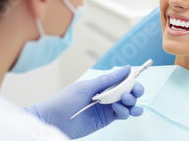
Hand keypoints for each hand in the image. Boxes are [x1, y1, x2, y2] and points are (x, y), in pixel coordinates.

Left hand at [25, 65, 144, 138]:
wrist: (52, 120)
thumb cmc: (65, 100)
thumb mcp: (87, 86)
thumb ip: (108, 80)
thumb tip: (127, 68)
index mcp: (101, 84)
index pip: (121, 80)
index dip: (131, 80)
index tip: (136, 80)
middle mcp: (106, 95)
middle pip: (127, 92)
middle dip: (134, 91)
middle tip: (134, 92)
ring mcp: (106, 108)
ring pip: (127, 104)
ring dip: (131, 102)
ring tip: (126, 101)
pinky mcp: (106, 120)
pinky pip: (121, 115)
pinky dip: (124, 112)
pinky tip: (118, 109)